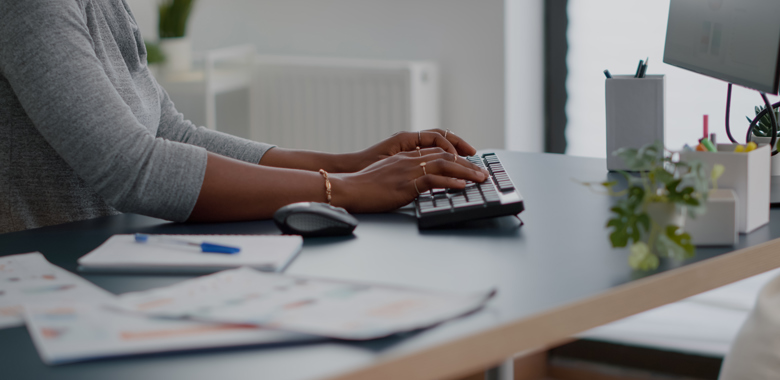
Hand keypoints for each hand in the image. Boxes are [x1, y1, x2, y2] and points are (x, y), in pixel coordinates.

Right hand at [330, 149, 487, 212]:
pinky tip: (461, 185)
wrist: (348, 188)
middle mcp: (409, 159)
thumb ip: (403, 175)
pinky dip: (450, 181)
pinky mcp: (405, 184)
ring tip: (479, 178)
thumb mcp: (386, 175)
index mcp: (405, 156)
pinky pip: (433, 179)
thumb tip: (417, 184)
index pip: (437, 151)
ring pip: (444, 165)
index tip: (469, 164)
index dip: (456, 156)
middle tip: (482, 172)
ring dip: (465, 171)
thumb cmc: (363, 186)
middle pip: (445, 155)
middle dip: (467, 164)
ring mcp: (408, 170)